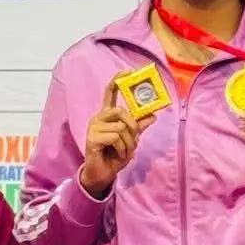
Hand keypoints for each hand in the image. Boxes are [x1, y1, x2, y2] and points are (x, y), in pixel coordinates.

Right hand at [79, 80, 149, 197]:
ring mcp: (94, 127)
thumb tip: (153, 115)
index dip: (118, 80)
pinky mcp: (92, 138)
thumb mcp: (132, 140)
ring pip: (120, 126)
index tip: (128, 71)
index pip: (110, 92)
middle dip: (132, 127)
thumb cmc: (115, 155)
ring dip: (129, 142)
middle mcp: (99, 118)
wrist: (103, 174)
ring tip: (125, 152)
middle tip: (134, 139)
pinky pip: (115, 138)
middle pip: (120, 111)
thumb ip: (139, 127)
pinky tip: (117, 155)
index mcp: (108, 115)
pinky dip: (122, 149)